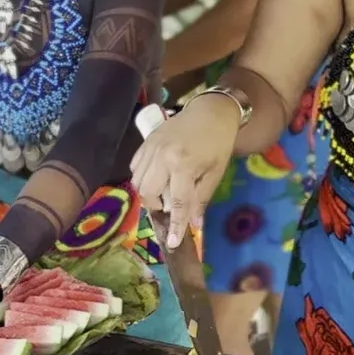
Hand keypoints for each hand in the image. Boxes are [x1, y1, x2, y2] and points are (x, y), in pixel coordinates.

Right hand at [130, 95, 241, 244]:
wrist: (211, 111)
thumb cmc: (218, 142)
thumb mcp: (215, 172)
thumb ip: (202, 199)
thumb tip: (194, 225)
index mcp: (183, 165)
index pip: (177, 203)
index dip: (175, 225)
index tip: (172, 243)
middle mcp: (162, 157)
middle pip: (147, 193)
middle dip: (156, 206)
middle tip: (169, 206)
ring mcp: (151, 148)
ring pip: (137, 181)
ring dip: (148, 193)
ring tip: (163, 191)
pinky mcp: (146, 142)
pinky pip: (135, 166)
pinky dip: (142, 177)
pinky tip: (155, 177)